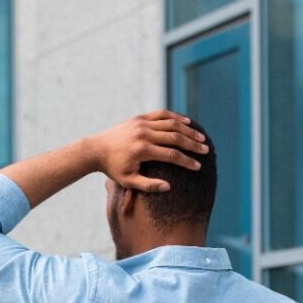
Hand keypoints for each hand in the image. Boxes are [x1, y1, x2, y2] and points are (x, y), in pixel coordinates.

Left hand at [89, 111, 207, 192]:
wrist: (96, 150)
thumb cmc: (113, 169)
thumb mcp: (128, 181)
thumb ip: (148, 185)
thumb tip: (169, 187)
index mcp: (142, 151)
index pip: (172, 155)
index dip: (187, 161)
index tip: (198, 166)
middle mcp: (144, 134)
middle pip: (176, 137)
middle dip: (193, 145)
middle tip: (206, 150)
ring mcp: (142, 124)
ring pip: (171, 124)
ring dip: (188, 130)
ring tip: (201, 138)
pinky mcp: (139, 118)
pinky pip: (162, 114)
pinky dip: (175, 117)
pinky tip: (187, 123)